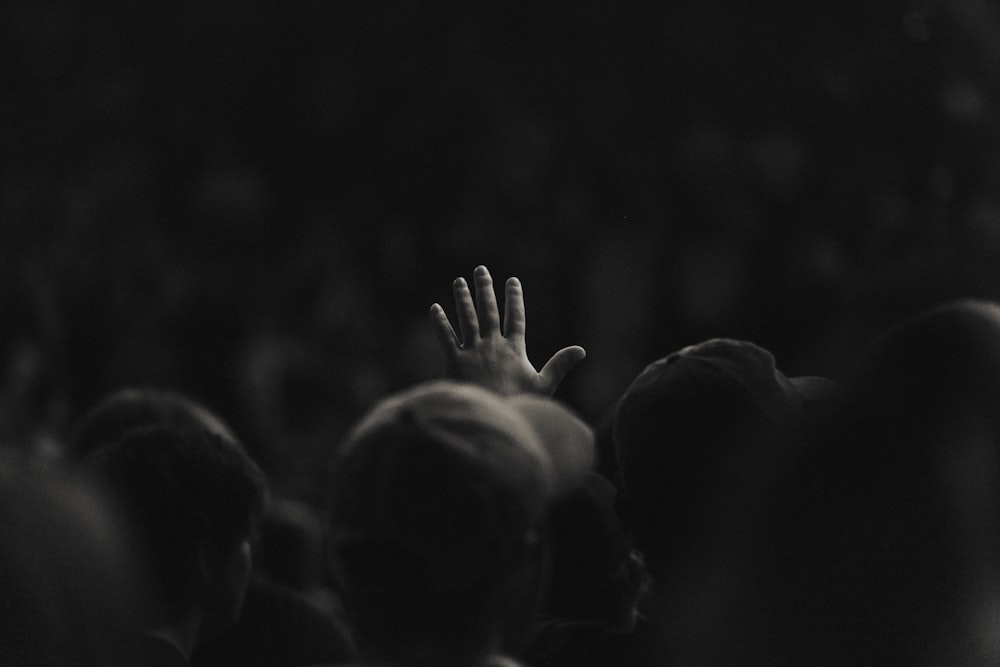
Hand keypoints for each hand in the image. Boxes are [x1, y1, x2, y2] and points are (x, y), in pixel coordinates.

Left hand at [430, 265, 585, 395]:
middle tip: (480, 270)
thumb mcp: (544, 385)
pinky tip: (435, 308)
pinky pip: (445, 337)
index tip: (512, 281)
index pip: (516, 317)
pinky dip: (440, 323)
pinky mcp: (455, 362)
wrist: (493, 419)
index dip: (514, 298)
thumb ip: (560, 365)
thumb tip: (582, 350)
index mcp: (514, 348)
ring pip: (467, 318)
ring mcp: (473, 352)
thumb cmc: (520, 404)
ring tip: (459, 281)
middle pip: (488, 310)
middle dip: (485, 288)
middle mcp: (493, 345)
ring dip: (462, 299)